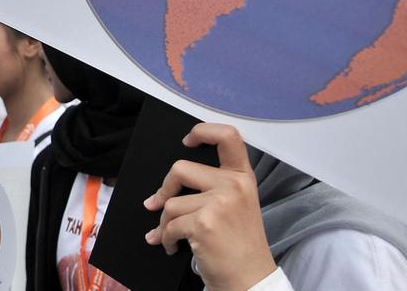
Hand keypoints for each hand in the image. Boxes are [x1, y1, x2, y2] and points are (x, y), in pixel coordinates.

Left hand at [143, 123, 276, 290]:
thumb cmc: (240, 246)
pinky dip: (165, 239)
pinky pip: (168, 225)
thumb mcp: (239, 206)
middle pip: (180, 168)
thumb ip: (216, 186)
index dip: (203, 130)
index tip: (187, 139)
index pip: (228, 136)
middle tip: (156, 204)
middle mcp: (234, 185)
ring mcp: (219, 203)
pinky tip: (173, 247)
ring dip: (163, 224)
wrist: (250, 280)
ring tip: (170, 236)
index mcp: (243, 177)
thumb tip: (171, 183)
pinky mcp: (204, 223)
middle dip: (163, 189)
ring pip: (170, 202)